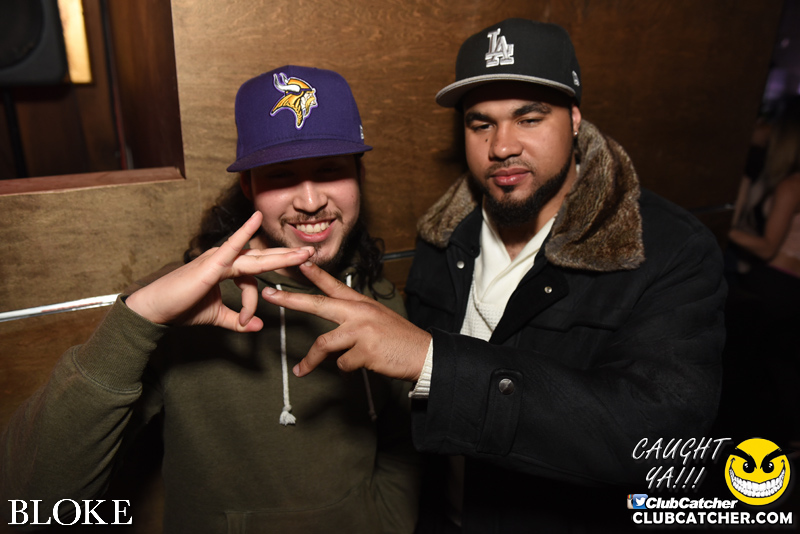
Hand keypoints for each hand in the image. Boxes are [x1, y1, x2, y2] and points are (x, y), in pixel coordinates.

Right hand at [126, 212, 313, 331]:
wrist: (155, 311)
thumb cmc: (180, 309)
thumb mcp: (216, 316)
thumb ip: (237, 319)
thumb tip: (257, 327)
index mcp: (225, 268)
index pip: (252, 279)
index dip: (253, 301)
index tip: (246, 321)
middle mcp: (223, 259)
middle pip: (262, 257)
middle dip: (287, 257)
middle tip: (310, 254)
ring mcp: (218, 259)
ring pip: (256, 257)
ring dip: (281, 256)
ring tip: (303, 253)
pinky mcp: (211, 264)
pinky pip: (232, 247)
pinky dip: (245, 232)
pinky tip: (255, 218)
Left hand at [261, 261, 430, 380]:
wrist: (424, 354)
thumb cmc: (400, 340)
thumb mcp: (378, 320)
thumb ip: (354, 321)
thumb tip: (331, 337)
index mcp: (362, 304)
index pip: (333, 285)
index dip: (314, 273)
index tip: (299, 262)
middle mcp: (359, 313)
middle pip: (317, 304)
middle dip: (290, 299)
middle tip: (269, 296)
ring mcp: (362, 331)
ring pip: (324, 344)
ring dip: (311, 361)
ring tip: (301, 371)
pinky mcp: (365, 351)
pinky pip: (342, 364)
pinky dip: (347, 369)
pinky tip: (361, 366)